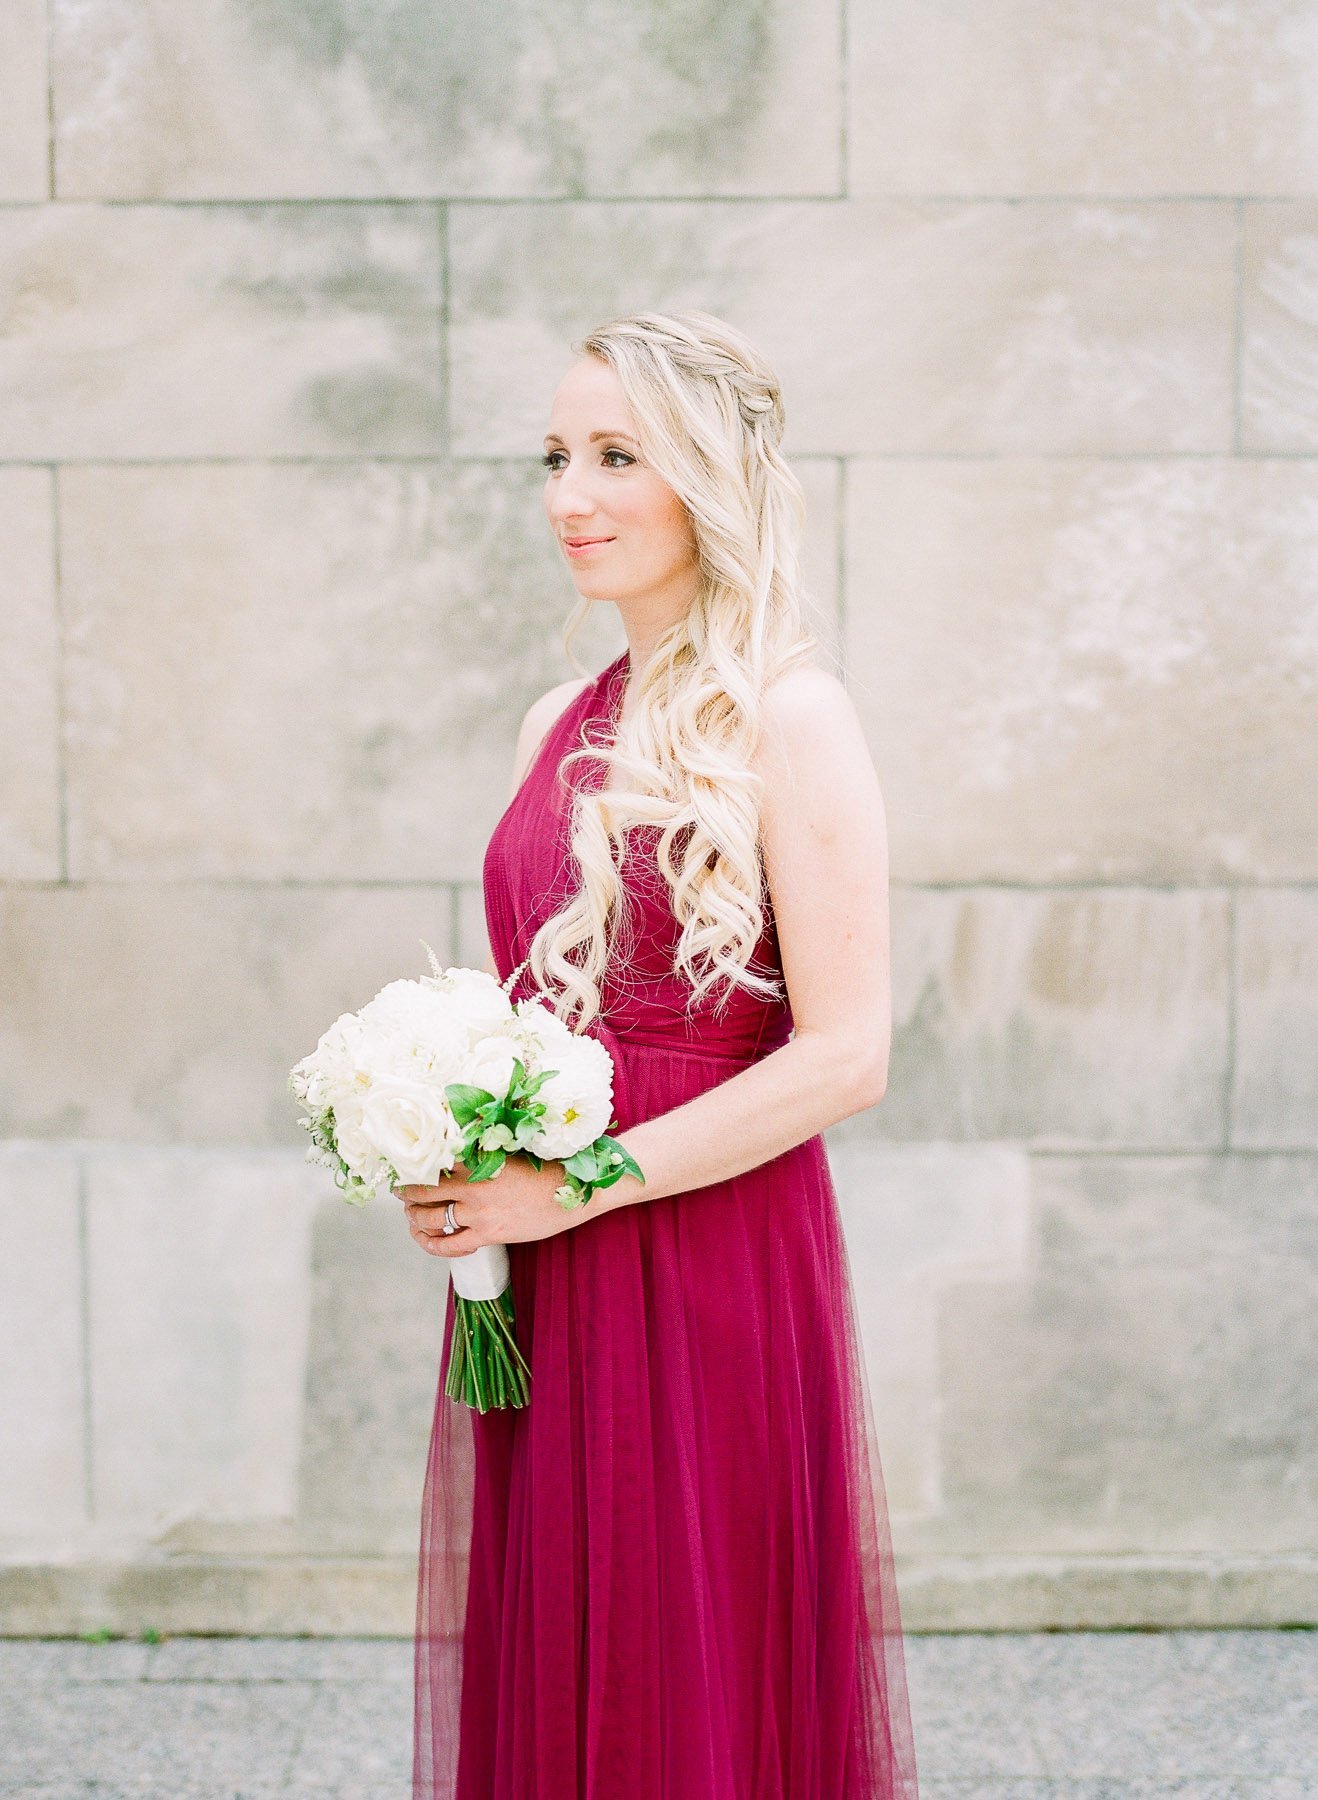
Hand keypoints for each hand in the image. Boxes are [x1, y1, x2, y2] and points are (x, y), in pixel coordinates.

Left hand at [395, 1156, 581, 1258]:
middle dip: (406, 1193)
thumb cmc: (545, 1169)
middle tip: (401, 1193)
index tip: (404, 1167)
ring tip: (412, 1216)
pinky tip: (428, 1241)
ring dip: (415, 1219)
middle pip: (423, 1190)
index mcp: (477, 1159)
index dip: (412, 1166)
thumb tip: (459, 1150)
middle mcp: (473, 1185)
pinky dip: (433, 1245)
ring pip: (431, 1218)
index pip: (432, 1162)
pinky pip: (450, 1244)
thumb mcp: (510, 1152)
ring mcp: (479, 1212)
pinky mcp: (489, 1234)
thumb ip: (482, 1153)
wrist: (573, 1192)